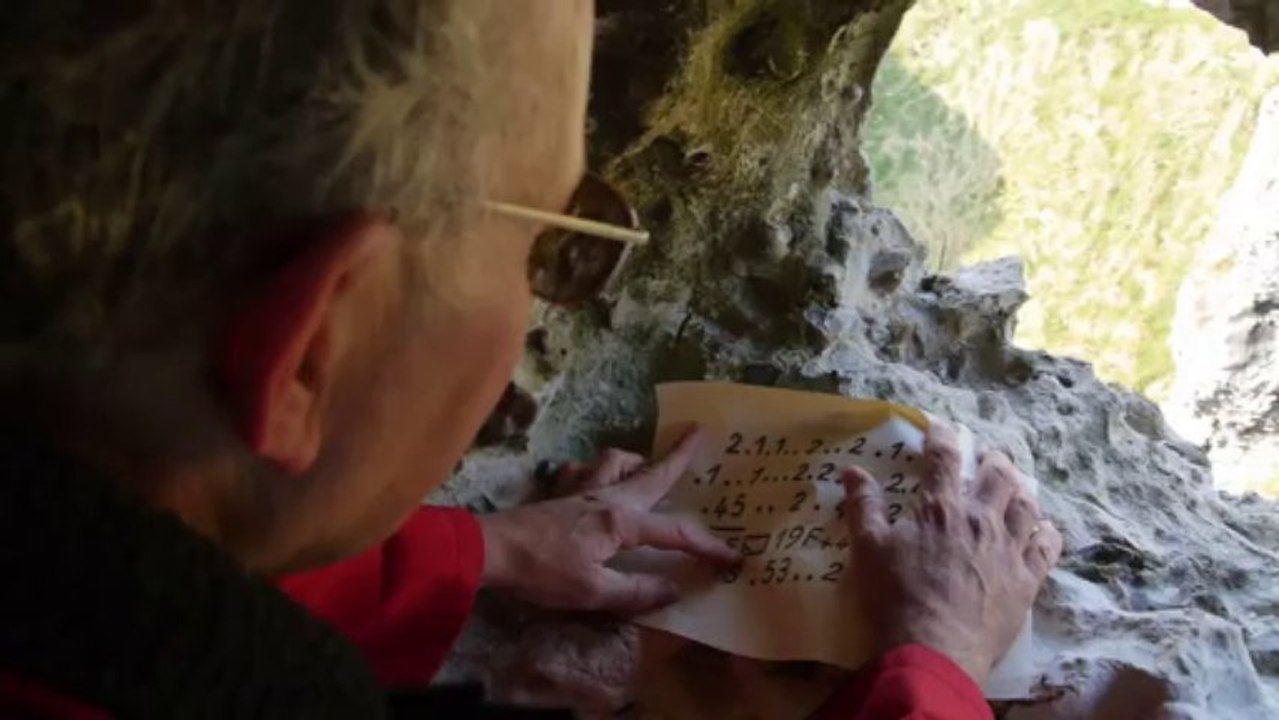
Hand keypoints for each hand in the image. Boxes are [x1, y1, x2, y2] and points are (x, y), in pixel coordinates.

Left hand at [478, 430, 739, 613]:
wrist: (491, 550)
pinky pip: (579, 472)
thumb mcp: (595, 592)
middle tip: (699, 434)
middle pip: (651, 473)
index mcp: (621, 522)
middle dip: (678, 456)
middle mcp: (606, 498)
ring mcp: (580, 492)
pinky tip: (591, 480)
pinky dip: (592, 471)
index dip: (706, 546)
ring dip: (634, 461)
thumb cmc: (543, 573)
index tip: (732, 556)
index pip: (675, 533)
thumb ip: (637, 592)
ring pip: (614, 462)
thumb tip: (674, 589)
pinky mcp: (557, 495)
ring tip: (645, 467)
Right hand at [842, 425, 1062, 684]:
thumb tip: (852, 470)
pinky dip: (1046, 533)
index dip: (943, 436)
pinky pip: (1046, 548)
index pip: (944, 458)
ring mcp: (1009, 550)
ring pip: (1026, 506)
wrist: (934, 650)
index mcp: (941, 508)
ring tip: (1016, 487)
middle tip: (988, 457)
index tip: (941, 426)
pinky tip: (1044, 529)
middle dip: (993, 459)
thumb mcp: (867, 549)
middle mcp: (981, 520)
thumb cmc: (895, 597)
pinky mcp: (1027, 581)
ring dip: (1021, 491)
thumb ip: (863, 506)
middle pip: (998, 475)